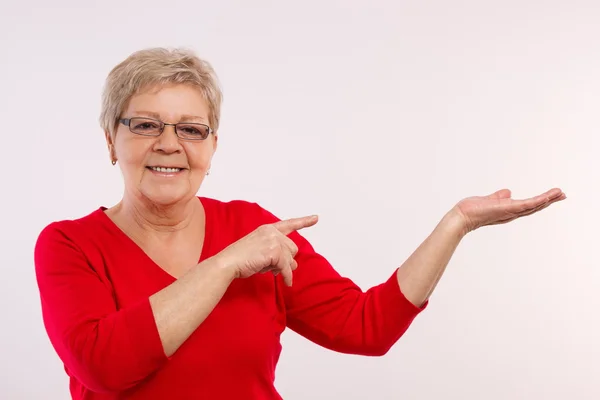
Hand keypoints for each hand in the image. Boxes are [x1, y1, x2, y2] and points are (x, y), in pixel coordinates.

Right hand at [215, 215, 318, 285]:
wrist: (228, 263)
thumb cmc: (241, 259)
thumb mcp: (262, 253)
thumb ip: (278, 255)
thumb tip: (295, 265)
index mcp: (267, 229)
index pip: (289, 224)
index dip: (304, 221)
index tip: (316, 218)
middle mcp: (271, 232)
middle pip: (292, 248)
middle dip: (286, 260)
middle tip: (274, 268)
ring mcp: (273, 240)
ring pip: (290, 258)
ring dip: (284, 268)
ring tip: (270, 271)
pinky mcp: (274, 251)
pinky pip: (286, 267)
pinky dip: (286, 276)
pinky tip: (285, 282)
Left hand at [451, 187, 565, 233]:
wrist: (461, 217)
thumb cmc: (471, 210)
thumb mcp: (488, 200)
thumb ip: (498, 197)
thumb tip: (507, 192)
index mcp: (507, 210)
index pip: (527, 206)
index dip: (540, 202)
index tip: (551, 196)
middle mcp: (511, 213)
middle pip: (534, 207)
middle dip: (548, 201)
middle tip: (562, 195)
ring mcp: (510, 212)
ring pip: (533, 206)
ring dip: (548, 199)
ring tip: (560, 193)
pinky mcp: (508, 209)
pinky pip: (527, 204)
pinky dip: (538, 200)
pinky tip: (548, 196)